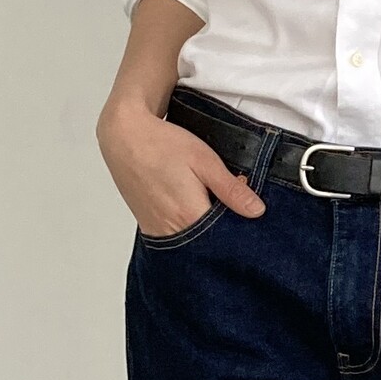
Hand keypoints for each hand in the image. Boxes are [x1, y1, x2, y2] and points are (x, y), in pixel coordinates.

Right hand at [96, 98, 265, 236]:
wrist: (124, 137)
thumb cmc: (162, 144)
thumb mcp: (205, 161)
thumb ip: (230, 189)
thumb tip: (256, 210)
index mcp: (190, 216)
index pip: (227, 237)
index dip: (241, 226)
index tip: (248, 211)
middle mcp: (172, 230)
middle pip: (209, 243)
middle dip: (224, 228)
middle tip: (227, 202)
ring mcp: (158, 230)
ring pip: (193, 241)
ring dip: (206, 227)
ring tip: (207, 200)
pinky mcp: (149, 226)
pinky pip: (176, 236)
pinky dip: (189, 226)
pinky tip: (192, 206)